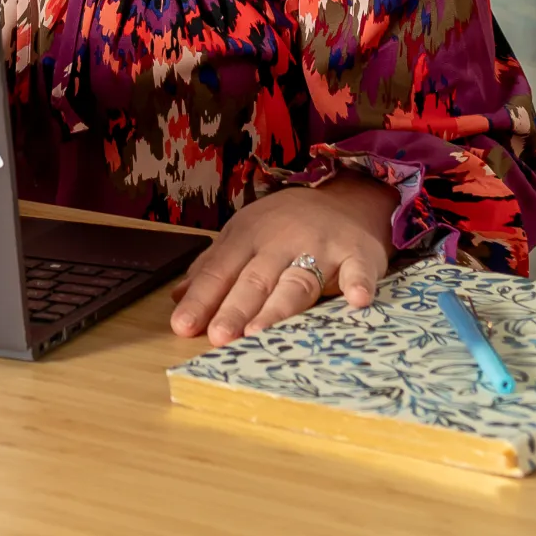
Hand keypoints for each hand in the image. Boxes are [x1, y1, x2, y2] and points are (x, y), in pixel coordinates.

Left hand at [169, 174, 397, 345]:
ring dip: (278, 306)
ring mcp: (320, 248)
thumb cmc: (285, 226)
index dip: (202, 299)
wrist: (344, 199)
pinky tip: (356, 301)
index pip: (219, 271)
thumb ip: (212, 268)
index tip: (182, 326)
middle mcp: (280, 242)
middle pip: (254, 280)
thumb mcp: (243, 236)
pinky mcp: (357, 256)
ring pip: (296, 281)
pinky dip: (358, 284)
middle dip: (234, 308)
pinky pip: (358, 271)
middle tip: (218, 336)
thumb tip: (177, 298)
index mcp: (247, 237)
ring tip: (259, 331)